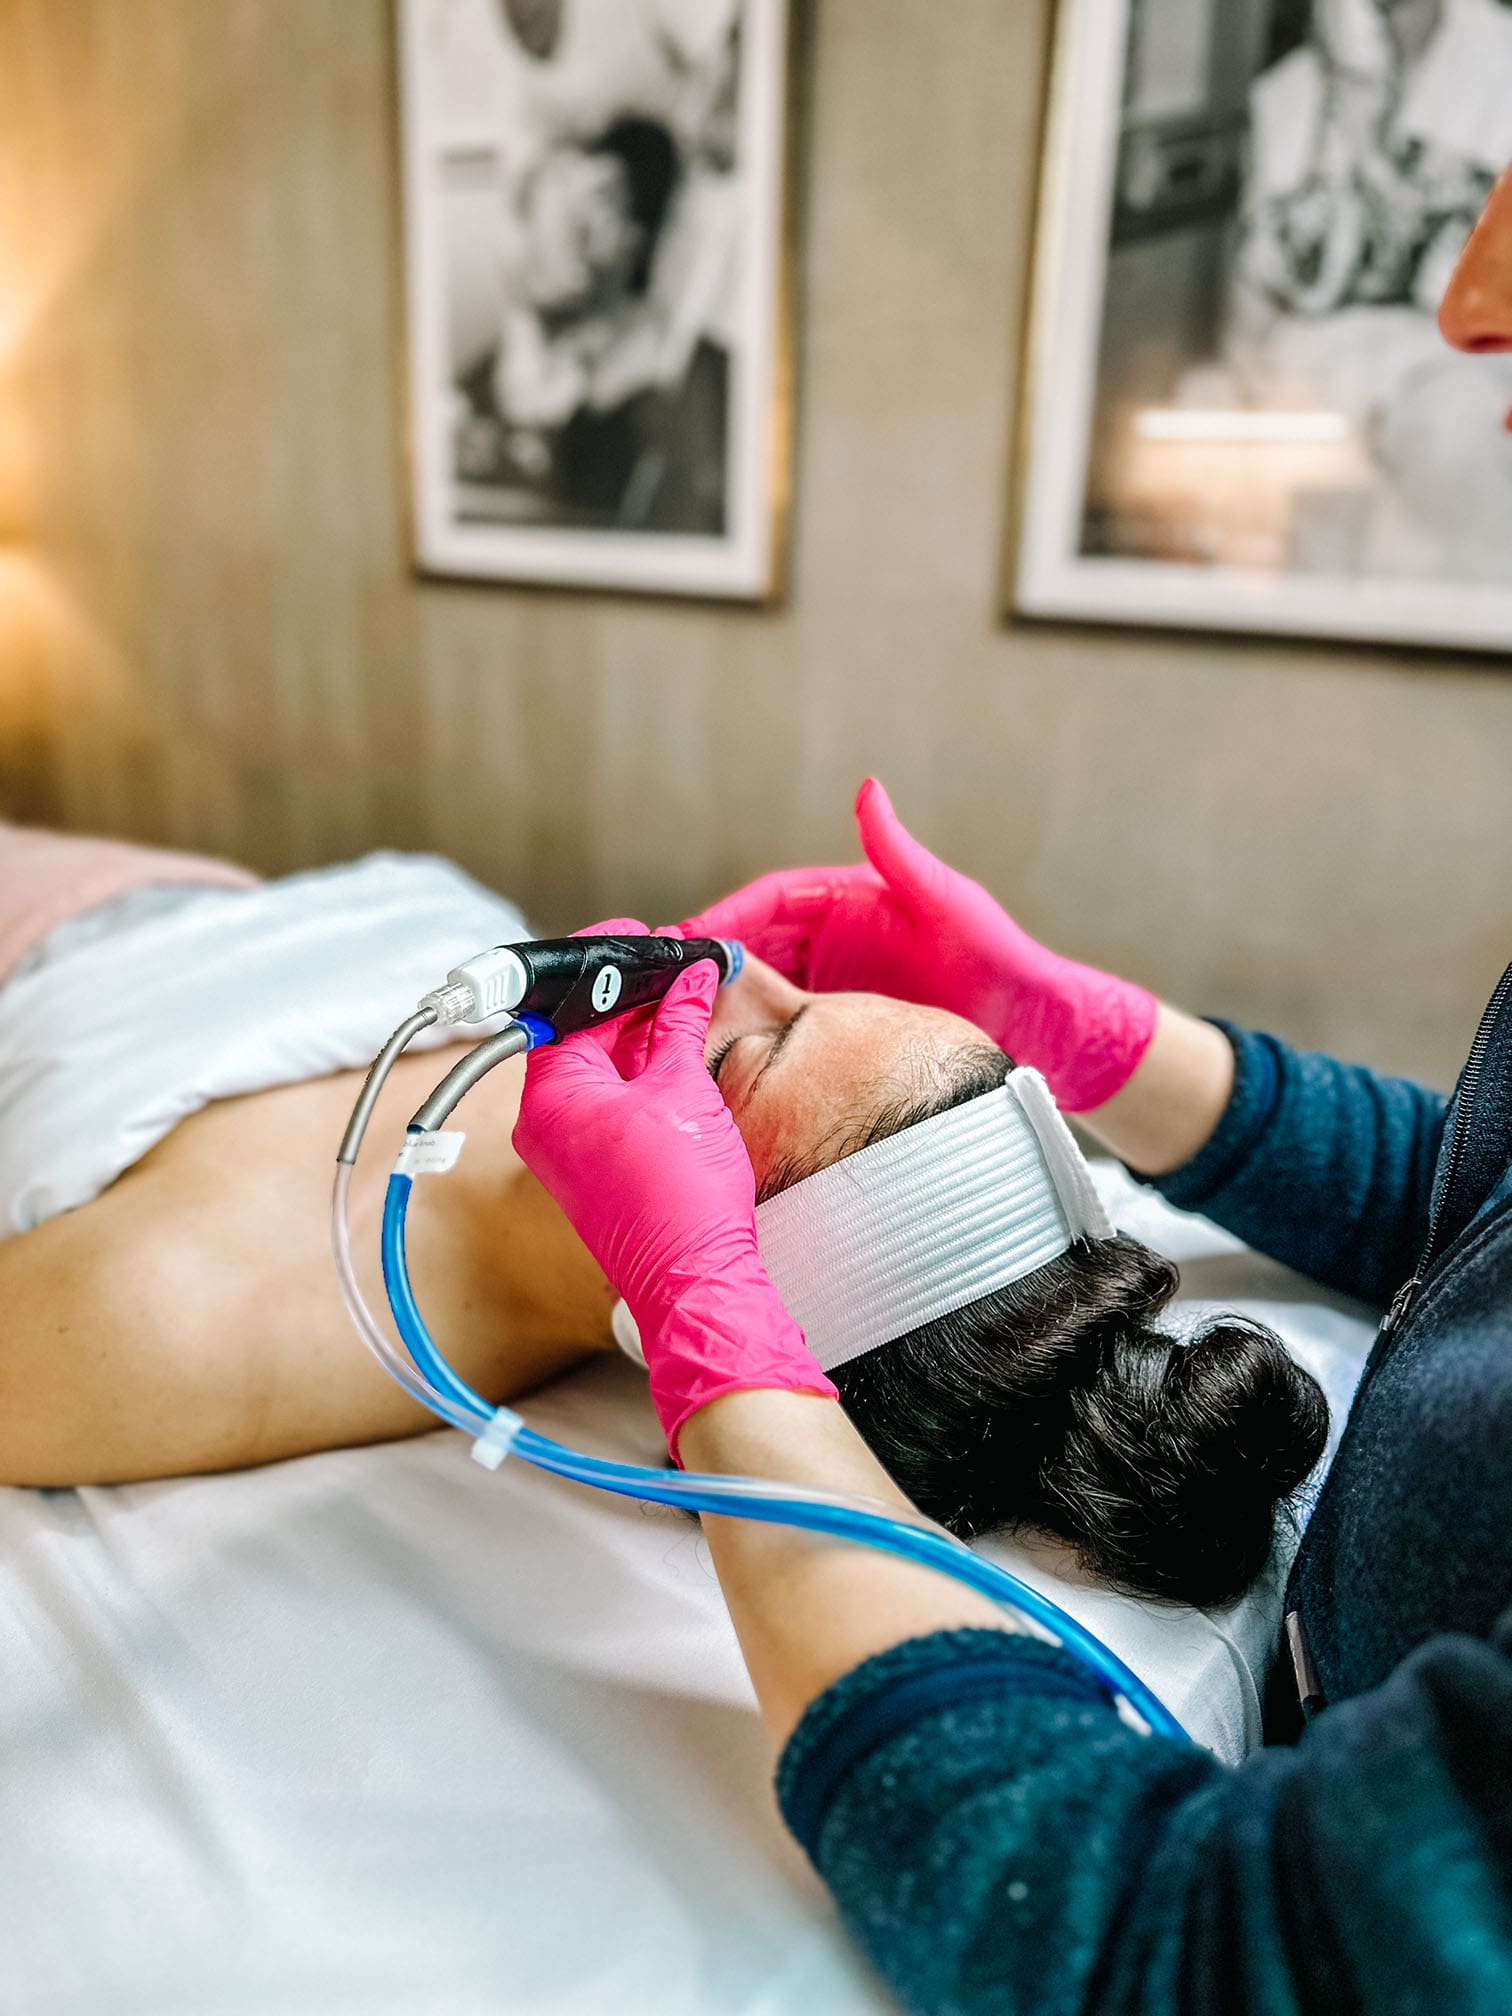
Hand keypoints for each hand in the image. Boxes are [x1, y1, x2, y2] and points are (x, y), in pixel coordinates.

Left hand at [512, 933, 835, 1455]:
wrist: (694, 1280)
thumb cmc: (681, 1194)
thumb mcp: (684, 1089)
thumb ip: (679, 1023)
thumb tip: (689, 978)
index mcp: (549, 1095)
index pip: (565, 1006)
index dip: (604, 965)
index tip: (637, 939)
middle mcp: (544, 1123)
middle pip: (577, 1035)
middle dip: (625, 997)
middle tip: (672, 963)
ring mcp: (566, 1150)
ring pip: (595, 1070)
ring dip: (636, 1033)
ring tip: (682, 996)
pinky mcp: (593, 1171)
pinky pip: (606, 1104)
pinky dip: (637, 1072)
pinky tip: (675, 1048)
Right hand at [677, 779, 1156, 1110]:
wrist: (1044, 1034)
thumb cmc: (1004, 962)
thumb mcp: (951, 902)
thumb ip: (900, 853)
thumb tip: (867, 788)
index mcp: (852, 901)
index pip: (770, 902)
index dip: (723, 918)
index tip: (682, 938)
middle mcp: (837, 942)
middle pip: (753, 947)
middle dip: (705, 963)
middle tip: (656, 990)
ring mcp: (838, 988)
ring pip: (762, 990)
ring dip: (721, 1002)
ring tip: (674, 1026)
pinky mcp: (845, 1030)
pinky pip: (787, 1031)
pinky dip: (751, 1038)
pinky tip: (721, 1059)